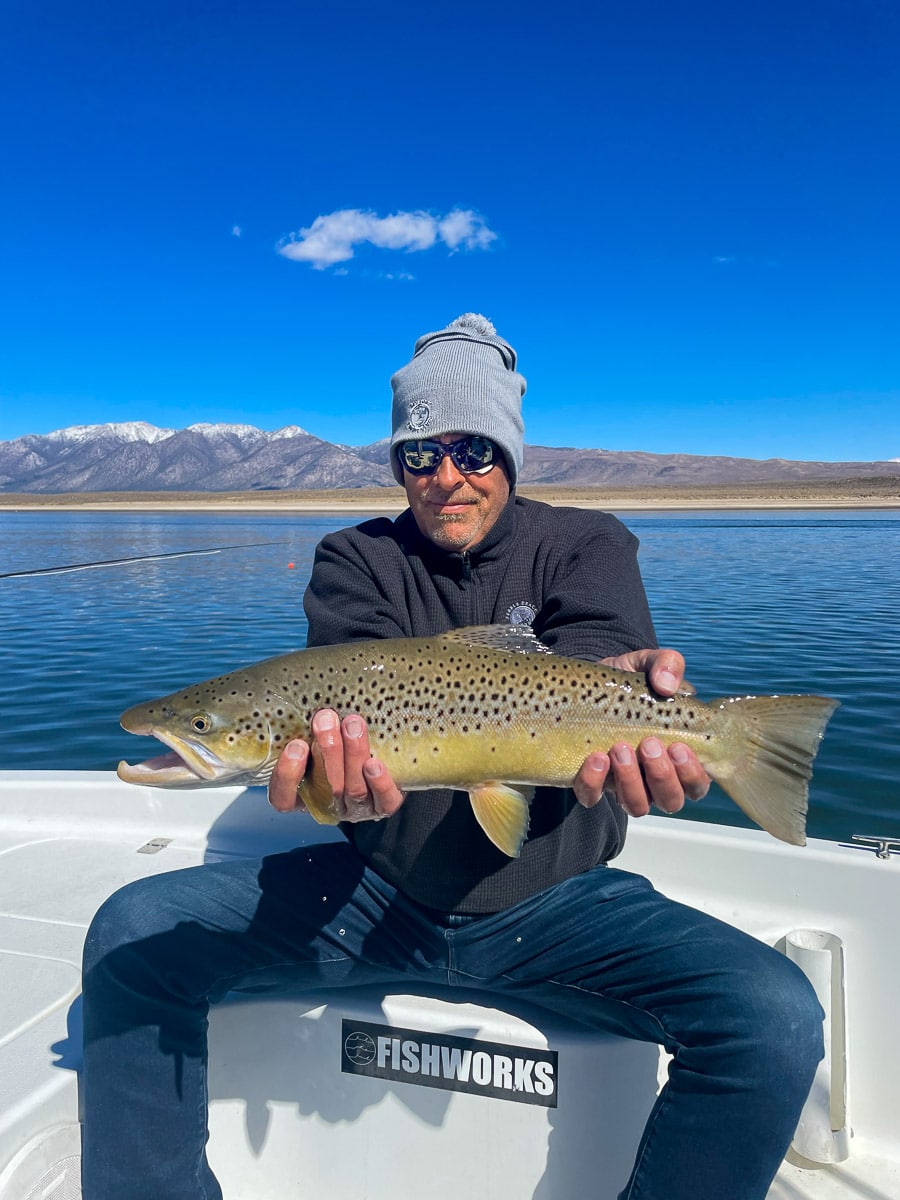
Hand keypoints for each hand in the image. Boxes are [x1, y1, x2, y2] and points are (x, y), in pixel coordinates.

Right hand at [267, 710, 406, 821]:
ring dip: (353, 755)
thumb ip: (308, 726)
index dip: (288, 775)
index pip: (283, 798)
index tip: (296, 745)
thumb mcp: (316, 733)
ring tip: (353, 724)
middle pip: (326, 788)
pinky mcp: (384, 806)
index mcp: (303, 792)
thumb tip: (307, 697)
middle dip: (327, 751)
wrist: (383, 757)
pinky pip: (384, 802)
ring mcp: (357, 809)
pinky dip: (380, 783)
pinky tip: (375, 764)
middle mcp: (329, 804)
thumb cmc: (338, 740)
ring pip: (354, 790)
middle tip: (327, 719)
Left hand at [572, 648, 710, 817]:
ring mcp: (623, 783)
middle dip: (662, 776)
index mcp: (679, 756)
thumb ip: (666, 664)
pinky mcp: (592, 782)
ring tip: (619, 749)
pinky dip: (594, 784)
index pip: (697, 784)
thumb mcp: (648, 663)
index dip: (692, 773)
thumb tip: (668, 684)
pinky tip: (594, 758)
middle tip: (648, 744)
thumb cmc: (627, 680)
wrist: (583, 683)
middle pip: (671, 800)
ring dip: (631, 783)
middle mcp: (655, 777)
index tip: (678, 746)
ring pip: (637, 806)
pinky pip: (593, 798)